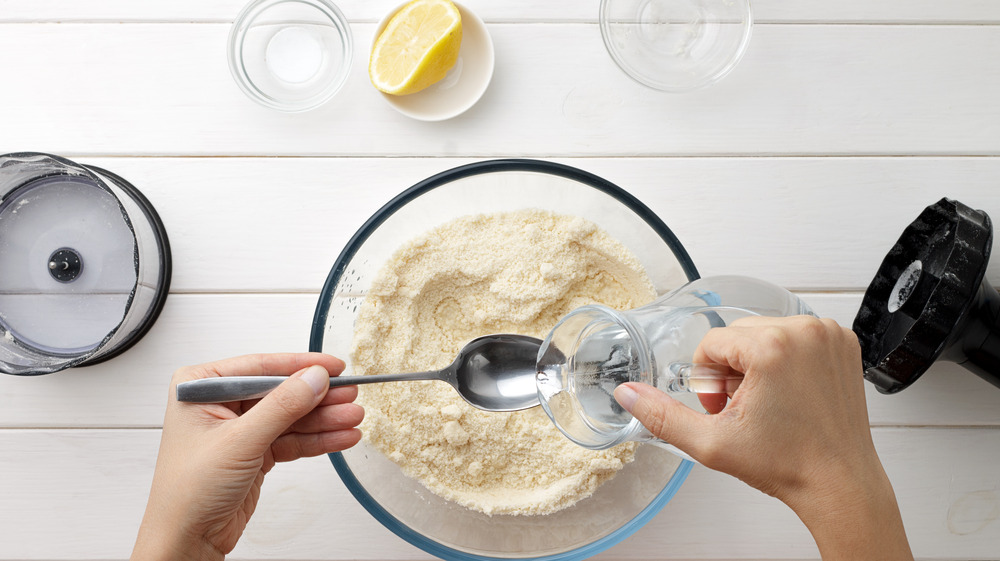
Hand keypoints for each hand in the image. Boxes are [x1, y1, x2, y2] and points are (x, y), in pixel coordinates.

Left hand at [131, 353, 363, 560]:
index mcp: (201, 387)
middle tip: (350, 396)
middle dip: (318, 398)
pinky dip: (316, 439)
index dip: (300, 366)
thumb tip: (314, 378)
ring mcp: (239, 429)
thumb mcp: (239, 441)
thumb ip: (281, 406)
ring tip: (353, 419)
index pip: (260, 367)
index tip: (332, 366)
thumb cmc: (187, 493)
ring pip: (291, 416)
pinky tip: (340, 437)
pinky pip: (292, 439)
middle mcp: (219, 404)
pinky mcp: (255, 452)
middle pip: (281, 391)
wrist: (186, 541)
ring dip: (323, 420)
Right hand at [614, 316, 912, 559]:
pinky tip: (792, 393)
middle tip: (746, 408)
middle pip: (738, 334)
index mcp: (772, 347)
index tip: (724, 408)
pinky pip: (795, 336)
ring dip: (758, 363)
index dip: (708, 379)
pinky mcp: (843, 341)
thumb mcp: (711, 443)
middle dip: (732, 369)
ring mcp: (828, 334)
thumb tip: (627, 394)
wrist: (839, 483)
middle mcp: (804, 331)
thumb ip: (662, 415)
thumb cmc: (788, 464)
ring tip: (770, 402)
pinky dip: (787, 359)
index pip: (712, 343)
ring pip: (765, 332)